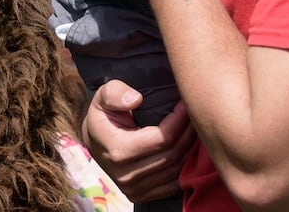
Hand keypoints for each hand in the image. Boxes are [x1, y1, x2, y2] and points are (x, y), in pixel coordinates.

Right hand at [82, 80, 195, 201]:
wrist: (94, 140)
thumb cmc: (103, 114)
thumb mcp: (102, 96)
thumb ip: (116, 93)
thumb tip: (136, 99)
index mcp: (118, 151)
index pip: (162, 139)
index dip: (178, 120)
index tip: (184, 103)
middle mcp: (126, 175)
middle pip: (172, 155)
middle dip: (188, 133)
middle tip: (195, 113)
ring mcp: (134, 189)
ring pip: (176, 171)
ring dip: (190, 149)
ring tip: (194, 128)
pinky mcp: (141, 195)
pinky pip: (174, 184)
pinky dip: (185, 167)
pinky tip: (188, 148)